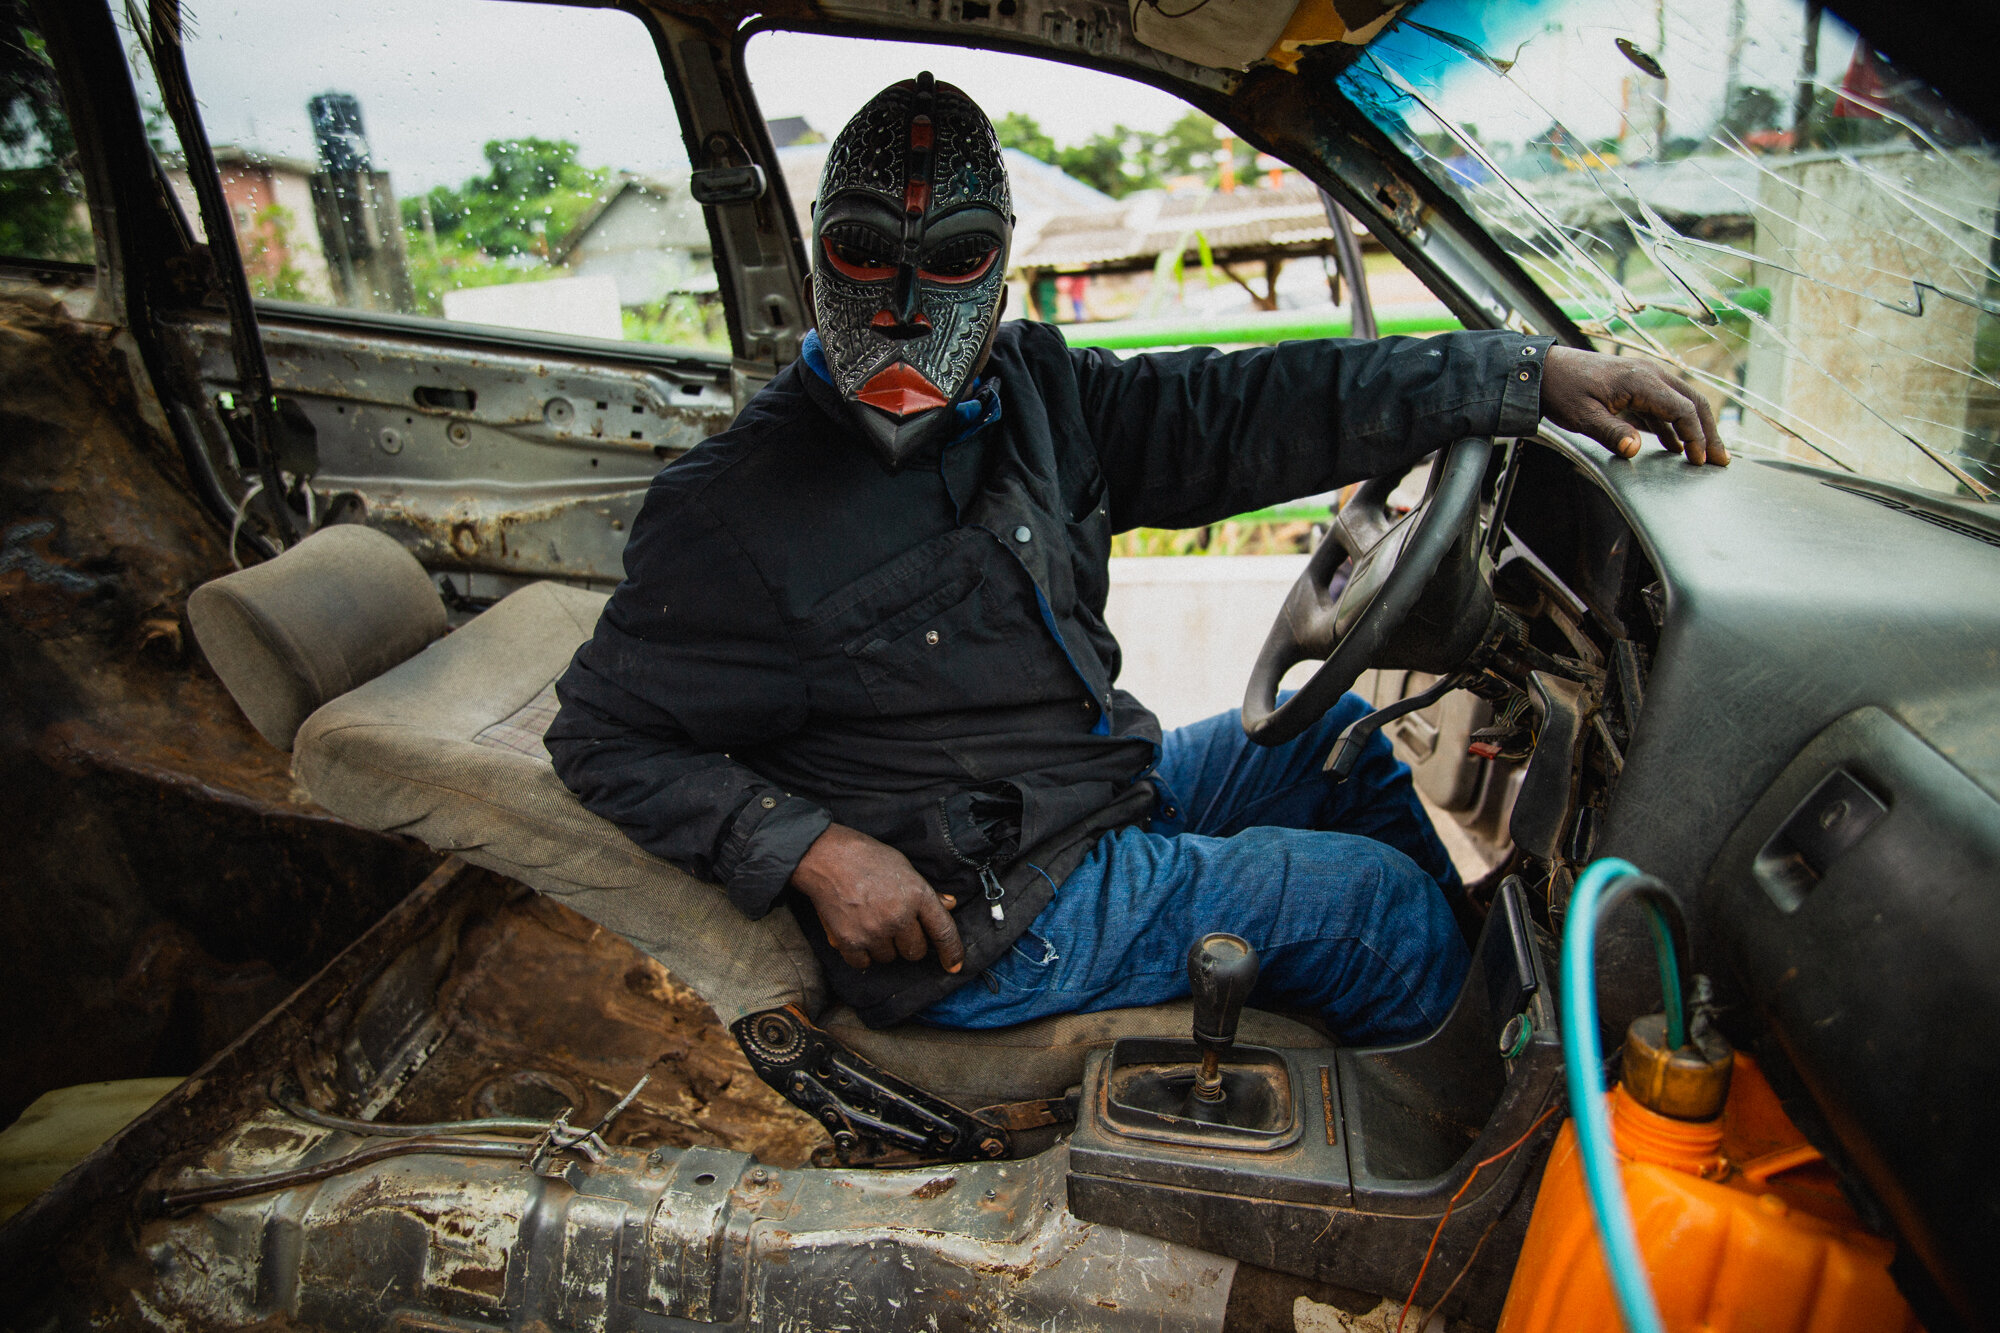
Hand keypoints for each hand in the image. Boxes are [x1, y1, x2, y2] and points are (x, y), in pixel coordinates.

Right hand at [792, 823, 964, 972]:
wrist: (826, 857)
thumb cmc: (867, 857)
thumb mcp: (904, 867)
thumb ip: (926, 891)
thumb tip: (949, 905)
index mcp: (917, 895)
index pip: (943, 932)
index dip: (952, 952)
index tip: (954, 966)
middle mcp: (899, 916)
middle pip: (915, 951)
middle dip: (908, 943)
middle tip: (893, 925)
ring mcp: (874, 931)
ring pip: (889, 958)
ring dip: (883, 947)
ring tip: (870, 921)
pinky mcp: (850, 941)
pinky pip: (864, 963)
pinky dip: (862, 954)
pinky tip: (857, 932)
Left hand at [1541, 346, 1728, 466]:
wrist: (1544, 370)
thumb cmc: (1562, 390)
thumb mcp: (1583, 417)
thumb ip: (1611, 433)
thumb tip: (1634, 449)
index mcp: (1642, 380)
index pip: (1684, 409)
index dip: (1696, 436)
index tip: (1700, 460)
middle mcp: (1651, 374)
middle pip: (1693, 402)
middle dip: (1709, 432)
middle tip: (1721, 460)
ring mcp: (1645, 378)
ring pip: (1683, 403)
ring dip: (1696, 429)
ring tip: (1706, 456)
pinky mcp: (1637, 385)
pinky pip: (1664, 405)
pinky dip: (1675, 425)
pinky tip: (1677, 446)